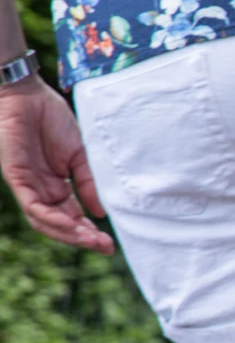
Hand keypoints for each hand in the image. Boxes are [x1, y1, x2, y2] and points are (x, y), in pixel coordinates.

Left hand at [0, 78, 114, 253]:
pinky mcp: (17, 177)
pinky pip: (32, 206)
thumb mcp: (80, 155)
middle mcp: (41, 189)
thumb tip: (100, 212)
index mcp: (57, 185)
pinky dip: (51, 218)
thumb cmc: (52, 118)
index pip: (71, 216)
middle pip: (58, 224)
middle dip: (81, 238)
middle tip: (105, 247)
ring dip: (67, 234)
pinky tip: (71, 225)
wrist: (27, 94)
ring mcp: (28, 185)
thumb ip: (88, 182)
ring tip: (91, 240)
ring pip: (43, 221)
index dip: (88, 232)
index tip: (109, 243)